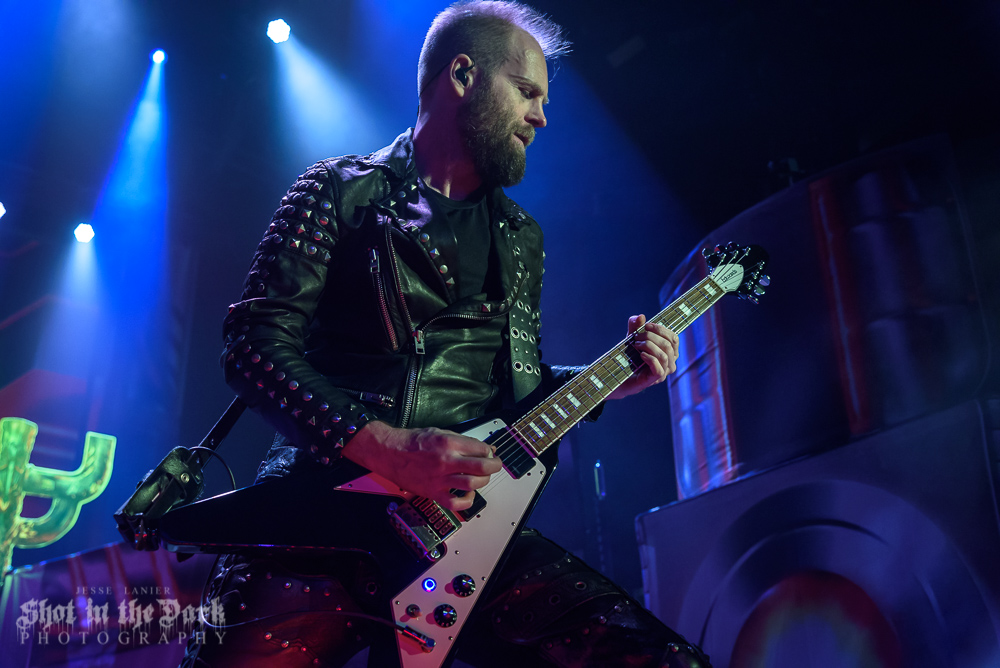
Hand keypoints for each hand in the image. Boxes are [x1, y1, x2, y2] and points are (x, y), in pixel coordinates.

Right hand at [342, 421, 501, 510]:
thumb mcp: (439, 432)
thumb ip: (461, 441)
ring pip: (472, 484)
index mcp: (448, 443)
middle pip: (482, 467)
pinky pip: (455, 503)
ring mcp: (440, 478)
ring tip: (482, 478)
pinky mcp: (433, 492)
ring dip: (483, 481)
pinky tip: (467, 494)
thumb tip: (482, 447)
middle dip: (494, 466)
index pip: (481, 448)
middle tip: (495, 465)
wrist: (389, 452)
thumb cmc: (412, 442)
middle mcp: (446, 461)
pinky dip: (466, 501)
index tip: (490, 452)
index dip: (489, 451)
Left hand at [607, 315, 678, 400]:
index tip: (646, 325)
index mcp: (670, 352)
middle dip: (651, 336)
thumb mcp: (632, 337)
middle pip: (668, 344)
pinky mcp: (656, 379)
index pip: (673, 338)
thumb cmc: (630, 356)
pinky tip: (640, 355)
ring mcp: (664, 372)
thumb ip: (635, 326)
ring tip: (636, 345)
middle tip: (636, 336)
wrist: (619, 375)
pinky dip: (649, 358)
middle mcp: (670, 362)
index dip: (660, 329)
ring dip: (648, 345)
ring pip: (664, 354)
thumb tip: (641, 316)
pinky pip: (659, 368)